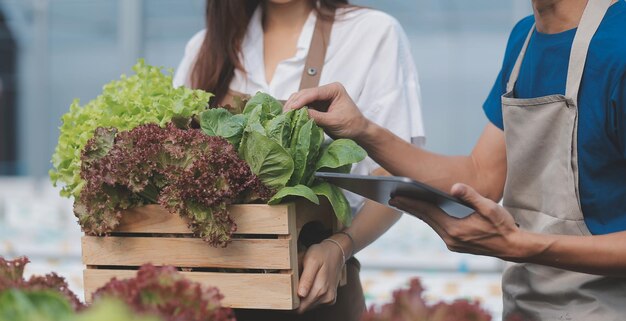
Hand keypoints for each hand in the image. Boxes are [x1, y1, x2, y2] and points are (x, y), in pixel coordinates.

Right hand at [284, 82, 369, 138]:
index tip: (291, 108)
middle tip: (284, 114)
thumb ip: (317, 117)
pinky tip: (290, 118)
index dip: (300, 100)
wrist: (359, 132)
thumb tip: (300, 114)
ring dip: (293, 107)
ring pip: (302, 99)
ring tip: (285, 117)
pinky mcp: (318, 106)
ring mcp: (321, 98)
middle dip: (294, 103)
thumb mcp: (334, 121)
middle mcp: (326, 91)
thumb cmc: (351, 125)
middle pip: (305, 94)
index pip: (313, 92)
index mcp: (333, 89)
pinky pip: (304, 107)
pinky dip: (297, 112)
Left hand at [296, 241, 344, 312]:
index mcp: (321, 288)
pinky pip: (315, 302)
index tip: (288, 291)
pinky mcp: (330, 298)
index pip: (301, 307)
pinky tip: (311, 284)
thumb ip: (306, 278)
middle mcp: (326, 296)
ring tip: (304, 281)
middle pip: (304, 307)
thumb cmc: (322, 254)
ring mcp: (329, 298)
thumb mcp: (311, 261)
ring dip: (304, 296)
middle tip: (295, 282)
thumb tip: (301, 294)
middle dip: (297, 297)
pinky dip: (310, 295)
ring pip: (309, 305)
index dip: (292, 301)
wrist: (336, 252)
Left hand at [389, 183, 525, 260]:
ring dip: (418, 213)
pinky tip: (424, 212)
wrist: (513, 247)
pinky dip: (430, 219)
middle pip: (425, 218)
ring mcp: (452, 243)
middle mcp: (451, 238)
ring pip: (431, 224)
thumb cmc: (502, 225)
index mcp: (455, 228)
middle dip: (409, 207)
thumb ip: (471, 196)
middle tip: (392, 197)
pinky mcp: (456, 245)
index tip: (396, 195)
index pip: (427, 212)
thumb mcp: (490, 207)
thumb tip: (455, 187)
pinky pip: (438, 229)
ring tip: (404, 203)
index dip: (411, 202)